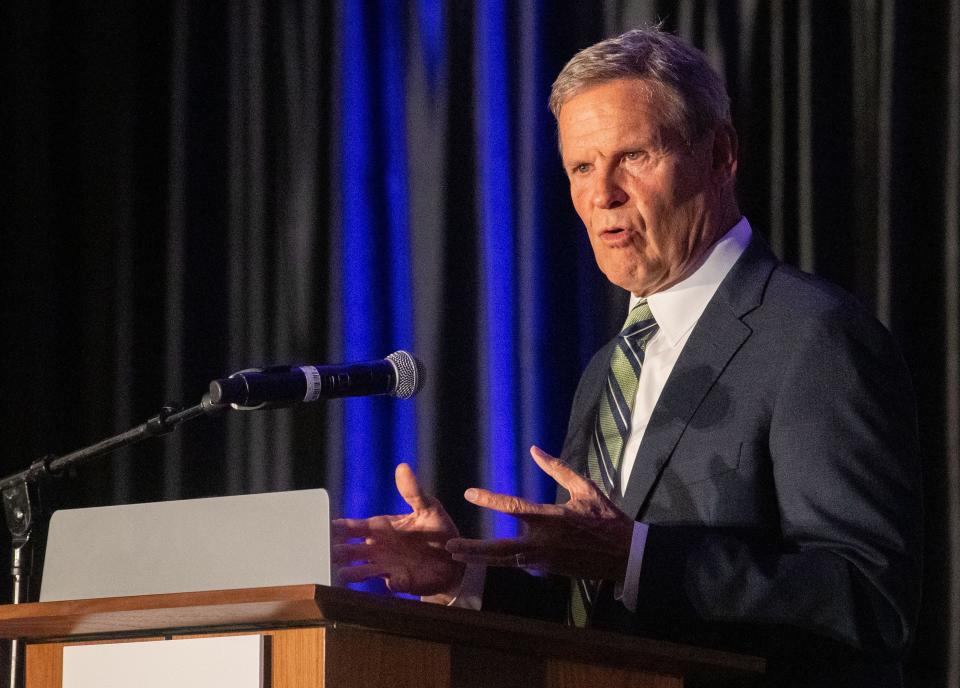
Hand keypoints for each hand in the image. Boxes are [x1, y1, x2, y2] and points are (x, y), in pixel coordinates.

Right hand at [332, 463, 464, 599]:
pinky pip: (394, 583)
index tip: (326, 527)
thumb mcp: (428, 507)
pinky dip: (394, 581)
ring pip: (363, 571)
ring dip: (354, 572)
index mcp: (380, 527)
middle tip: (328, 551)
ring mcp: (387, 566)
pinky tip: (393, 579)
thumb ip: (413, 491)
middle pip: (350, 551)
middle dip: (337, 551)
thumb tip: (402, 467)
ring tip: (342, 573)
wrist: (455, 557)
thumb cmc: (437, 529)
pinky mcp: (403, 581)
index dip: (337, 528)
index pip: (352, 527)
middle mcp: (378, 548)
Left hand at [445, 446, 633, 581]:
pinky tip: (486, 559)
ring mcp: (545, 560)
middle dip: (474, 548)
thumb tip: (535, 450)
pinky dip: (503, 561)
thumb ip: (557, 469)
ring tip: (457, 556)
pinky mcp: (548, 570)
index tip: (469, 493)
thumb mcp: (585, 488)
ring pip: (505, 561)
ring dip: (481, 559)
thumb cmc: (606, 518)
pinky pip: (520, 565)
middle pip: (500, 548)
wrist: (626, 555)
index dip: (489, 499)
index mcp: (552, 518)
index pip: (514, 507)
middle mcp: (544, 542)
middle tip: (450, 546)